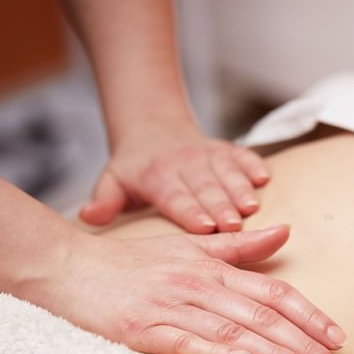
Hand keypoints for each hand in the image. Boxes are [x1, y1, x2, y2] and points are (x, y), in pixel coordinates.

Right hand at [52, 225, 346, 353]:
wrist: (72, 269)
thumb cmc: (133, 262)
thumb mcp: (189, 246)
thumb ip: (239, 246)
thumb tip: (286, 232)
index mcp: (212, 268)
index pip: (273, 291)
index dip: (309, 315)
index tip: (338, 338)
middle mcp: (198, 285)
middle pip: (262, 315)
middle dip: (303, 344)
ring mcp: (170, 307)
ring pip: (231, 331)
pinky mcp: (142, 329)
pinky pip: (183, 341)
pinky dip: (213, 352)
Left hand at [79, 120, 269, 231]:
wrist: (152, 127)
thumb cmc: (134, 169)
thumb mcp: (111, 182)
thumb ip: (104, 201)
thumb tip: (88, 215)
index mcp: (156, 177)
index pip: (174, 196)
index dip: (189, 211)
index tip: (203, 226)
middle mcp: (183, 164)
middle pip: (204, 187)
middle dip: (220, 205)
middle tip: (233, 225)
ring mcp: (207, 155)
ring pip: (225, 172)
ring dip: (239, 188)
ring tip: (251, 206)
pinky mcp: (225, 150)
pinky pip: (242, 155)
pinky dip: (253, 164)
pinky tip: (265, 177)